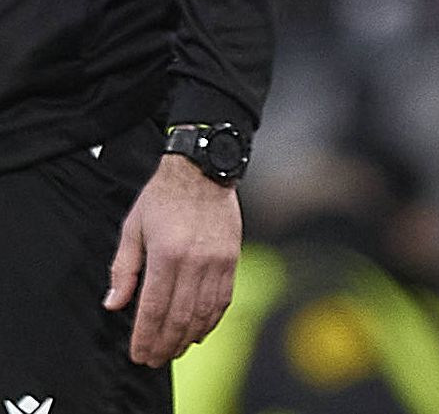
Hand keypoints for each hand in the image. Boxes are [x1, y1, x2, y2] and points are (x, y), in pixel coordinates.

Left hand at [105, 155, 241, 365]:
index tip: (138, 354)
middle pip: (180, 315)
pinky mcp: (231, 257)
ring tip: (175, 350)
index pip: (154, 307)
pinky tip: (200, 330)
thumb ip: (123, 269)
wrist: (204, 171)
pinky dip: (212, 319)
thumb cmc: (163, 198)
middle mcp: (195, 260)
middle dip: (165, 343)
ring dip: (189, 336)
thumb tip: (114, 304)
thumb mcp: (133, 228)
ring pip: (204, 311)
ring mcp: (217, 260)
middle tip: (154, 359)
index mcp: (166, 253)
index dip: (145, 336)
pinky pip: (224, 297)